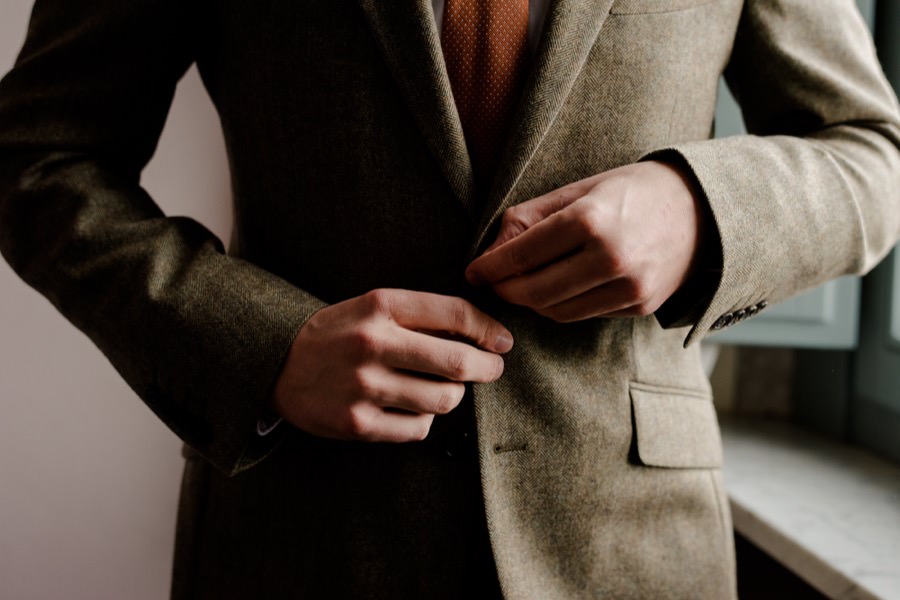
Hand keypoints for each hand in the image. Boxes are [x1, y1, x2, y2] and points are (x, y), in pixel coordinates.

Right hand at [272, 289, 512, 441]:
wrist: (278, 364)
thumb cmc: (340, 334)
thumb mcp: (374, 307)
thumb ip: (422, 316)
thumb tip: (483, 335)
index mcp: (380, 305)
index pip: (454, 314)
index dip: (489, 328)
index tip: (502, 341)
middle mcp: (372, 343)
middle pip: (457, 362)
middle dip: (486, 368)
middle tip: (491, 369)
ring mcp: (364, 386)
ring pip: (443, 399)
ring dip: (453, 395)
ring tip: (443, 389)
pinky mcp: (357, 424)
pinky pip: (419, 428)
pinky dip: (425, 420)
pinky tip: (412, 408)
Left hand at [466, 161, 706, 321]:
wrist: (702, 211)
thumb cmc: (632, 191)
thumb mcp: (580, 189)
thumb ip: (530, 218)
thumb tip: (488, 253)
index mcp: (592, 220)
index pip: (522, 255)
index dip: (489, 268)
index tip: (472, 272)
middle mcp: (611, 258)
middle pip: (534, 291)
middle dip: (503, 291)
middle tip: (488, 284)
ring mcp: (629, 287)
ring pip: (555, 310)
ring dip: (528, 303)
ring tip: (517, 287)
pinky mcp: (639, 306)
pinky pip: (582, 315)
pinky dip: (558, 307)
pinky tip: (551, 291)